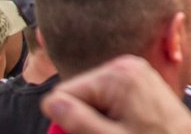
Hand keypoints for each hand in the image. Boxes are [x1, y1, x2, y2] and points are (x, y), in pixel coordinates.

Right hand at [42, 55, 190, 133]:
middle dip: (84, 116)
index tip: (91, 133)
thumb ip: (77, 121)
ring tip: (120, 129)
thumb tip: (49, 103)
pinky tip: (126, 124)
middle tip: (108, 132)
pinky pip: (110, 93)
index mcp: (115, 75)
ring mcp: (134, 69)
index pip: (64, 93)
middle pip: (79, 92)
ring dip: (97, 115)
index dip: (67, 120)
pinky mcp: (140, 77)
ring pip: (93, 95)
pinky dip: (111, 110)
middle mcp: (124, 64)